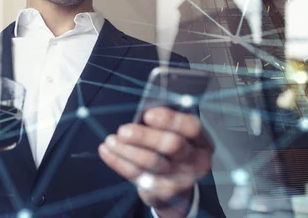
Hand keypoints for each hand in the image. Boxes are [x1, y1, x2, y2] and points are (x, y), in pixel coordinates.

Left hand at [98, 107, 212, 216]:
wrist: (175, 186)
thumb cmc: (170, 150)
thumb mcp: (173, 134)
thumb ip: (161, 124)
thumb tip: (137, 115)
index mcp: (201, 140)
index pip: (192, 127)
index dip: (169, 119)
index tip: (148, 114)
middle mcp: (197, 160)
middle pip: (172, 145)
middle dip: (144, 136)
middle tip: (123, 131)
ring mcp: (182, 178)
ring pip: (152, 162)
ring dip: (126, 150)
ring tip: (111, 140)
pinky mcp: (165, 192)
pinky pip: (138, 175)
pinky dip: (118, 162)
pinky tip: (107, 151)